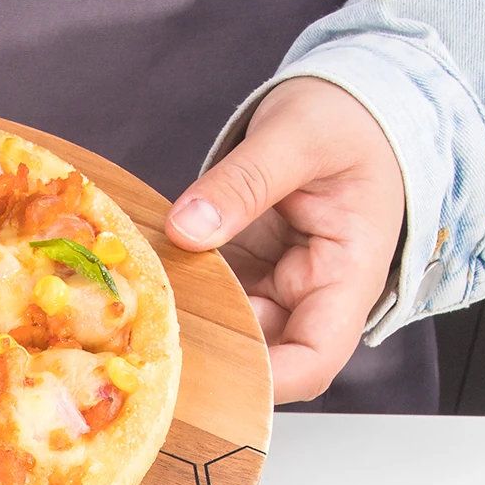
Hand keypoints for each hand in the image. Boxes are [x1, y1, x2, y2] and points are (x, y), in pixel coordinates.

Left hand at [164, 76, 405, 403]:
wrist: (351, 104)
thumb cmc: (350, 119)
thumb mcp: (299, 135)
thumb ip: (244, 182)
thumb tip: (187, 228)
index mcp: (347, 276)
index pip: (314, 359)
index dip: (266, 381)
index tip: (209, 375)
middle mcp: (309, 296)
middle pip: (259, 357)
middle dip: (205, 359)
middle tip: (146, 352)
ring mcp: (272, 288)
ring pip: (225, 331)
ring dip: (183, 328)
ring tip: (133, 319)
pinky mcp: (242, 275)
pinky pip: (207, 299)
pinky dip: (176, 297)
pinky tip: (141, 289)